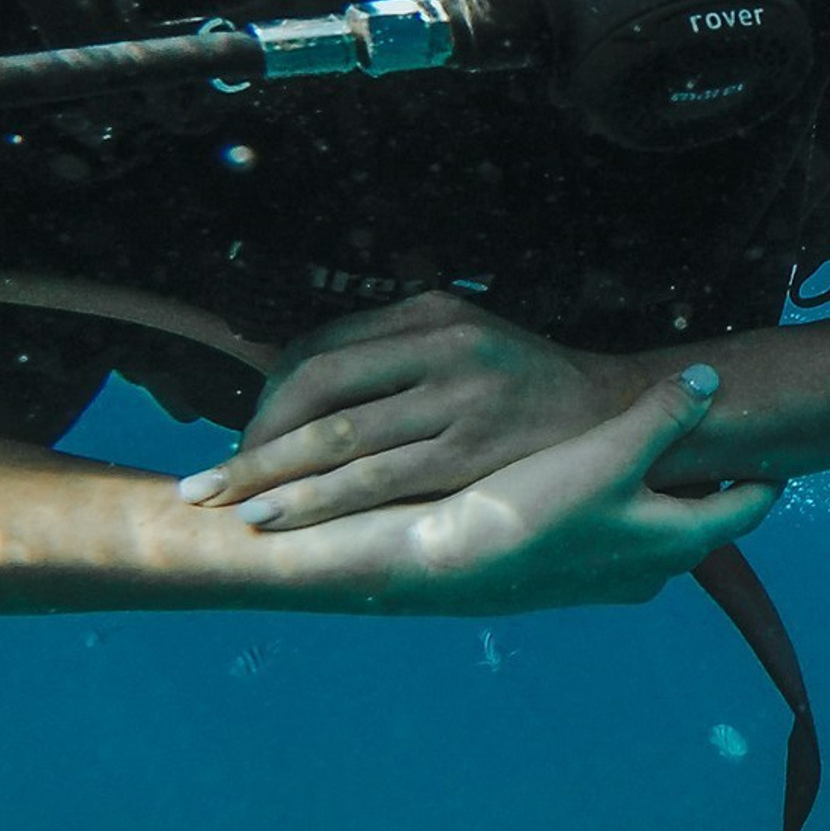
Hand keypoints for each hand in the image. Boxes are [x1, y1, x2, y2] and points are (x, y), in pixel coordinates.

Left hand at [181, 291, 635, 530]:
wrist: (617, 412)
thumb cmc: (526, 386)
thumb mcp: (467, 340)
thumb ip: (398, 354)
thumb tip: (301, 386)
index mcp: (432, 311)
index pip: (322, 347)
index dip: (270, 396)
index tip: (245, 435)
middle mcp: (442, 346)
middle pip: (315, 386)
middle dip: (256, 440)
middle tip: (212, 481)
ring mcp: (458, 398)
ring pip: (338, 439)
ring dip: (271, 478)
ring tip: (228, 508)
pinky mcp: (472, 451)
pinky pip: (376, 480)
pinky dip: (319, 502)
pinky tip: (284, 519)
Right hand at [319, 368, 778, 614]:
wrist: (446, 564)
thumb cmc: (536, 508)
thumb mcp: (610, 451)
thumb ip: (665, 415)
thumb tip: (712, 381)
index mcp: (678, 542)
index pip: (748, 507)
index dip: (765, 472)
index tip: (778, 443)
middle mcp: (653, 570)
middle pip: (706, 518)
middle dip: (715, 479)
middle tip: (723, 434)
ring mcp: (611, 578)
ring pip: (660, 528)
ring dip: (667, 492)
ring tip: (664, 448)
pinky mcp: (571, 575)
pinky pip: (620, 534)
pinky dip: (625, 505)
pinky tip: (597, 476)